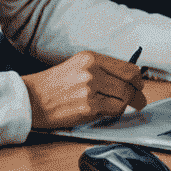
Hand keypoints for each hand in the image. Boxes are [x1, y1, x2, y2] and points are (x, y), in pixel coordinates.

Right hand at [22, 51, 145, 129]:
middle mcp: (92, 71)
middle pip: (129, 83)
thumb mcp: (78, 66)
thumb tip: (129, 79)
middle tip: (139, 101)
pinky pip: (113, 110)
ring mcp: (90, 89)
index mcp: (91, 58)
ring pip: (124, 97)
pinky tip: (105, 111)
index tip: (139, 85)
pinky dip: (114, 112)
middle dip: (137, 94)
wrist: (31, 99)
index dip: (137, 79)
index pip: (127, 67)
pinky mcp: (87, 107)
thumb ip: (102, 69)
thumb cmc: (54, 85)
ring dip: (124, 104)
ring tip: (117, 106)